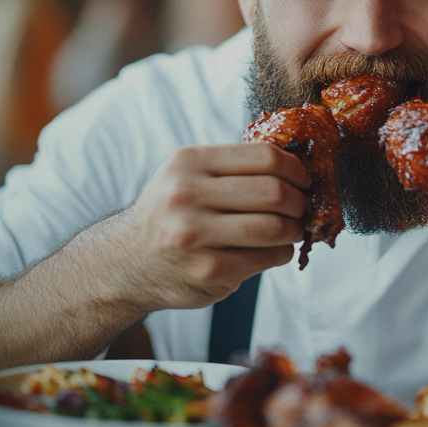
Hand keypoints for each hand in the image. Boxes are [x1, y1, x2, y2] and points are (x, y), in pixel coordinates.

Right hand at [119, 144, 310, 312]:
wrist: (124, 261)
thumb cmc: (170, 213)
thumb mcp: (187, 175)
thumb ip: (232, 167)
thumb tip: (296, 165)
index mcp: (188, 162)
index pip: (265, 156)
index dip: (295, 168)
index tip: (303, 179)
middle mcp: (187, 194)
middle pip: (274, 191)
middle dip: (299, 201)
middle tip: (302, 207)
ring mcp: (195, 234)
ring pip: (275, 227)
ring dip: (295, 229)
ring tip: (291, 229)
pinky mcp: (207, 270)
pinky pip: (266, 257)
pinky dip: (281, 253)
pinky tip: (273, 250)